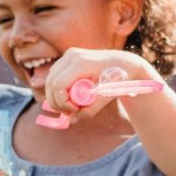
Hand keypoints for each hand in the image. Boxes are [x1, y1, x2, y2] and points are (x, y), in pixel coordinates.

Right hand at [45, 48, 159, 120]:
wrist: (125, 63)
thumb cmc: (119, 78)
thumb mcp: (107, 96)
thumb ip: (90, 109)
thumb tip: (72, 120)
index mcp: (82, 63)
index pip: (59, 85)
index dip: (63, 102)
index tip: (75, 110)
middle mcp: (72, 56)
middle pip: (51, 82)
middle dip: (57, 101)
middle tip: (70, 111)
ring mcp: (69, 55)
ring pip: (50, 79)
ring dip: (56, 96)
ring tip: (72, 105)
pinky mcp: (68, 58)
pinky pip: (55, 76)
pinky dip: (58, 89)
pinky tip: (71, 96)